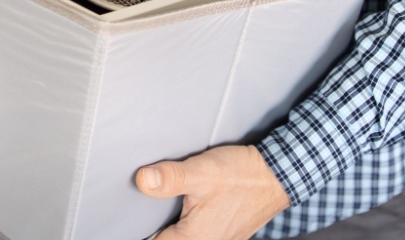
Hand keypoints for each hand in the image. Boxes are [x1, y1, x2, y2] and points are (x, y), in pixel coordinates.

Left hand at [136, 145, 289, 239]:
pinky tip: (187, 212)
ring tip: (164, 216)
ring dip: (173, 231)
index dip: (140, 233)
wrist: (278, 176)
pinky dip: (189, 228)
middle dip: (158, 231)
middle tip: (143, 215)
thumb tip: (141, 181)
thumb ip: (170, 178)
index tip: (126, 223)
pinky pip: (199, 236)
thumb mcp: (202, 172)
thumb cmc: (242, 176)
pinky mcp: (227, 233)